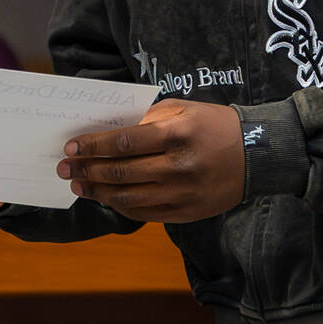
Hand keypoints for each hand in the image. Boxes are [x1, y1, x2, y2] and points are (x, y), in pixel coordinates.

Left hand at [56, 99, 244, 221]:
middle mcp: (178, 166)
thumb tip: (107, 134)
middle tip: (65, 168)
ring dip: (97, 192)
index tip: (71, 147)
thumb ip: (146, 120)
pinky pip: (144, 214)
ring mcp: (182, 194)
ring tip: (79, 185)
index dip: (93, 146)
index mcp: (176, 134)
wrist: (257, 155)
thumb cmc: (214, 125)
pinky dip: (120, 206)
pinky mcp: (186, 213)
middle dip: (87, 170)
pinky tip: (106, 198)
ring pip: (128, 197)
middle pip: (120, 172)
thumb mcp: (182, 110)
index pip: (124, 142)